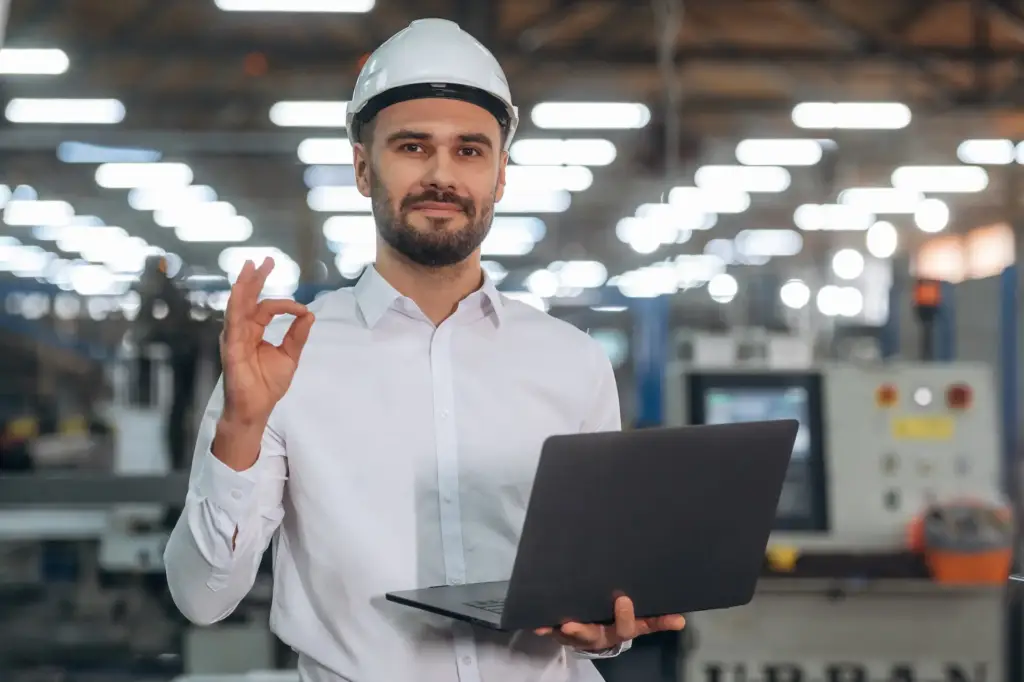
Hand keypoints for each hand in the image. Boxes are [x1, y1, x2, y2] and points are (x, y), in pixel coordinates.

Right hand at [220, 258, 314, 426]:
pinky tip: (239, 290)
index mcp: (253, 332)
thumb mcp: (289, 356)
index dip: (284, 304)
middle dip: (256, 279)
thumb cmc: (267, 385)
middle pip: (248, 299)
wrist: (257, 408)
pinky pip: (233, 322)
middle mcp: (242, 331)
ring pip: (238, 306)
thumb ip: (297, 335)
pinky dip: (236, 305)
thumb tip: (309, 314)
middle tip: (265, 260)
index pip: (266, 308)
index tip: (302, 308)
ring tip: (250, 267)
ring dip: (244, 285)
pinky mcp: (232, 347)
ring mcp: (234, 338)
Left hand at [534, 596, 684, 651]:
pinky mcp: (564, 633)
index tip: (624, 599)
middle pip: (593, 635)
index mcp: (621, 630)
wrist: (599, 632)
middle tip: (574, 623)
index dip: (626, 615)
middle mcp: (600, 635)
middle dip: (584, 629)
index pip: (627, 627)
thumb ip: (658, 619)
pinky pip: (553, 630)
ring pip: (571, 635)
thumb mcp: (641, 620)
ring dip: (562, 630)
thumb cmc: (620, 618)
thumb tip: (681, 620)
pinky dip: (545, 627)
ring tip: (554, 623)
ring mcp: (581, 636)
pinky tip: (537, 624)